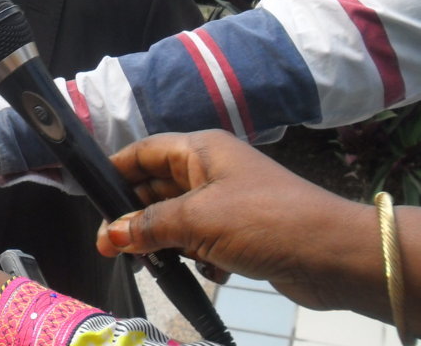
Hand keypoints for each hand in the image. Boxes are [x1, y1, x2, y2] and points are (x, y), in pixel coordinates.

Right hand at [97, 130, 374, 312]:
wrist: (335, 255)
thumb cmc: (263, 221)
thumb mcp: (197, 219)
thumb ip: (148, 226)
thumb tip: (109, 234)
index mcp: (200, 150)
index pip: (143, 152)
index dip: (114, 172)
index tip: (89, 198)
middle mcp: (211, 170)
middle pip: (155, 188)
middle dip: (133, 216)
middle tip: (110, 246)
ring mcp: (227, 202)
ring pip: (177, 218)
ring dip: (163, 240)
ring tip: (149, 263)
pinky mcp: (241, 233)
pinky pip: (201, 240)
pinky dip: (195, 256)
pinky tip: (200, 272)